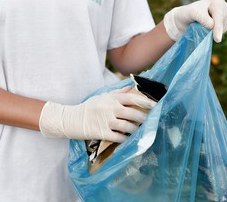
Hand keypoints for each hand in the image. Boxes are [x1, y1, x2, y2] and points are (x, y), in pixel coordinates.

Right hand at [39, 87, 155, 142]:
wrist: (71, 119)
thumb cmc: (89, 107)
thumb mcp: (103, 96)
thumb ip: (118, 93)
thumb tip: (133, 87)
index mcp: (111, 99)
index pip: (131, 98)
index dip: (145, 101)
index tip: (155, 105)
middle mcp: (109, 108)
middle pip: (132, 113)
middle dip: (144, 118)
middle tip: (150, 122)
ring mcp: (105, 121)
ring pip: (127, 126)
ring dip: (136, 130)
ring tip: (140, 131)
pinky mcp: (101, 133)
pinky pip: (118, 137)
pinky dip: (125, 139)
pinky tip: (129, 140)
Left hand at [163, 0, 226, 42]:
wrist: (185, 19)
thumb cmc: (188, 14)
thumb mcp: (193, 13)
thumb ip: (204, 19)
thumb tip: (212, 26)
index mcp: (217, 1)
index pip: (219, 16)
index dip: (218, 27)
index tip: (217, 39)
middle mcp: (224, 6)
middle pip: (223, 23)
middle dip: (216, 29)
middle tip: (203, 31)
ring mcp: (225, 15)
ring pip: (224, 28)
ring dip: (215, 31)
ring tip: (203, 27)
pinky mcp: (225, 23)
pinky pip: (223, 31)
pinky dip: (216, 33)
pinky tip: (208, 30)